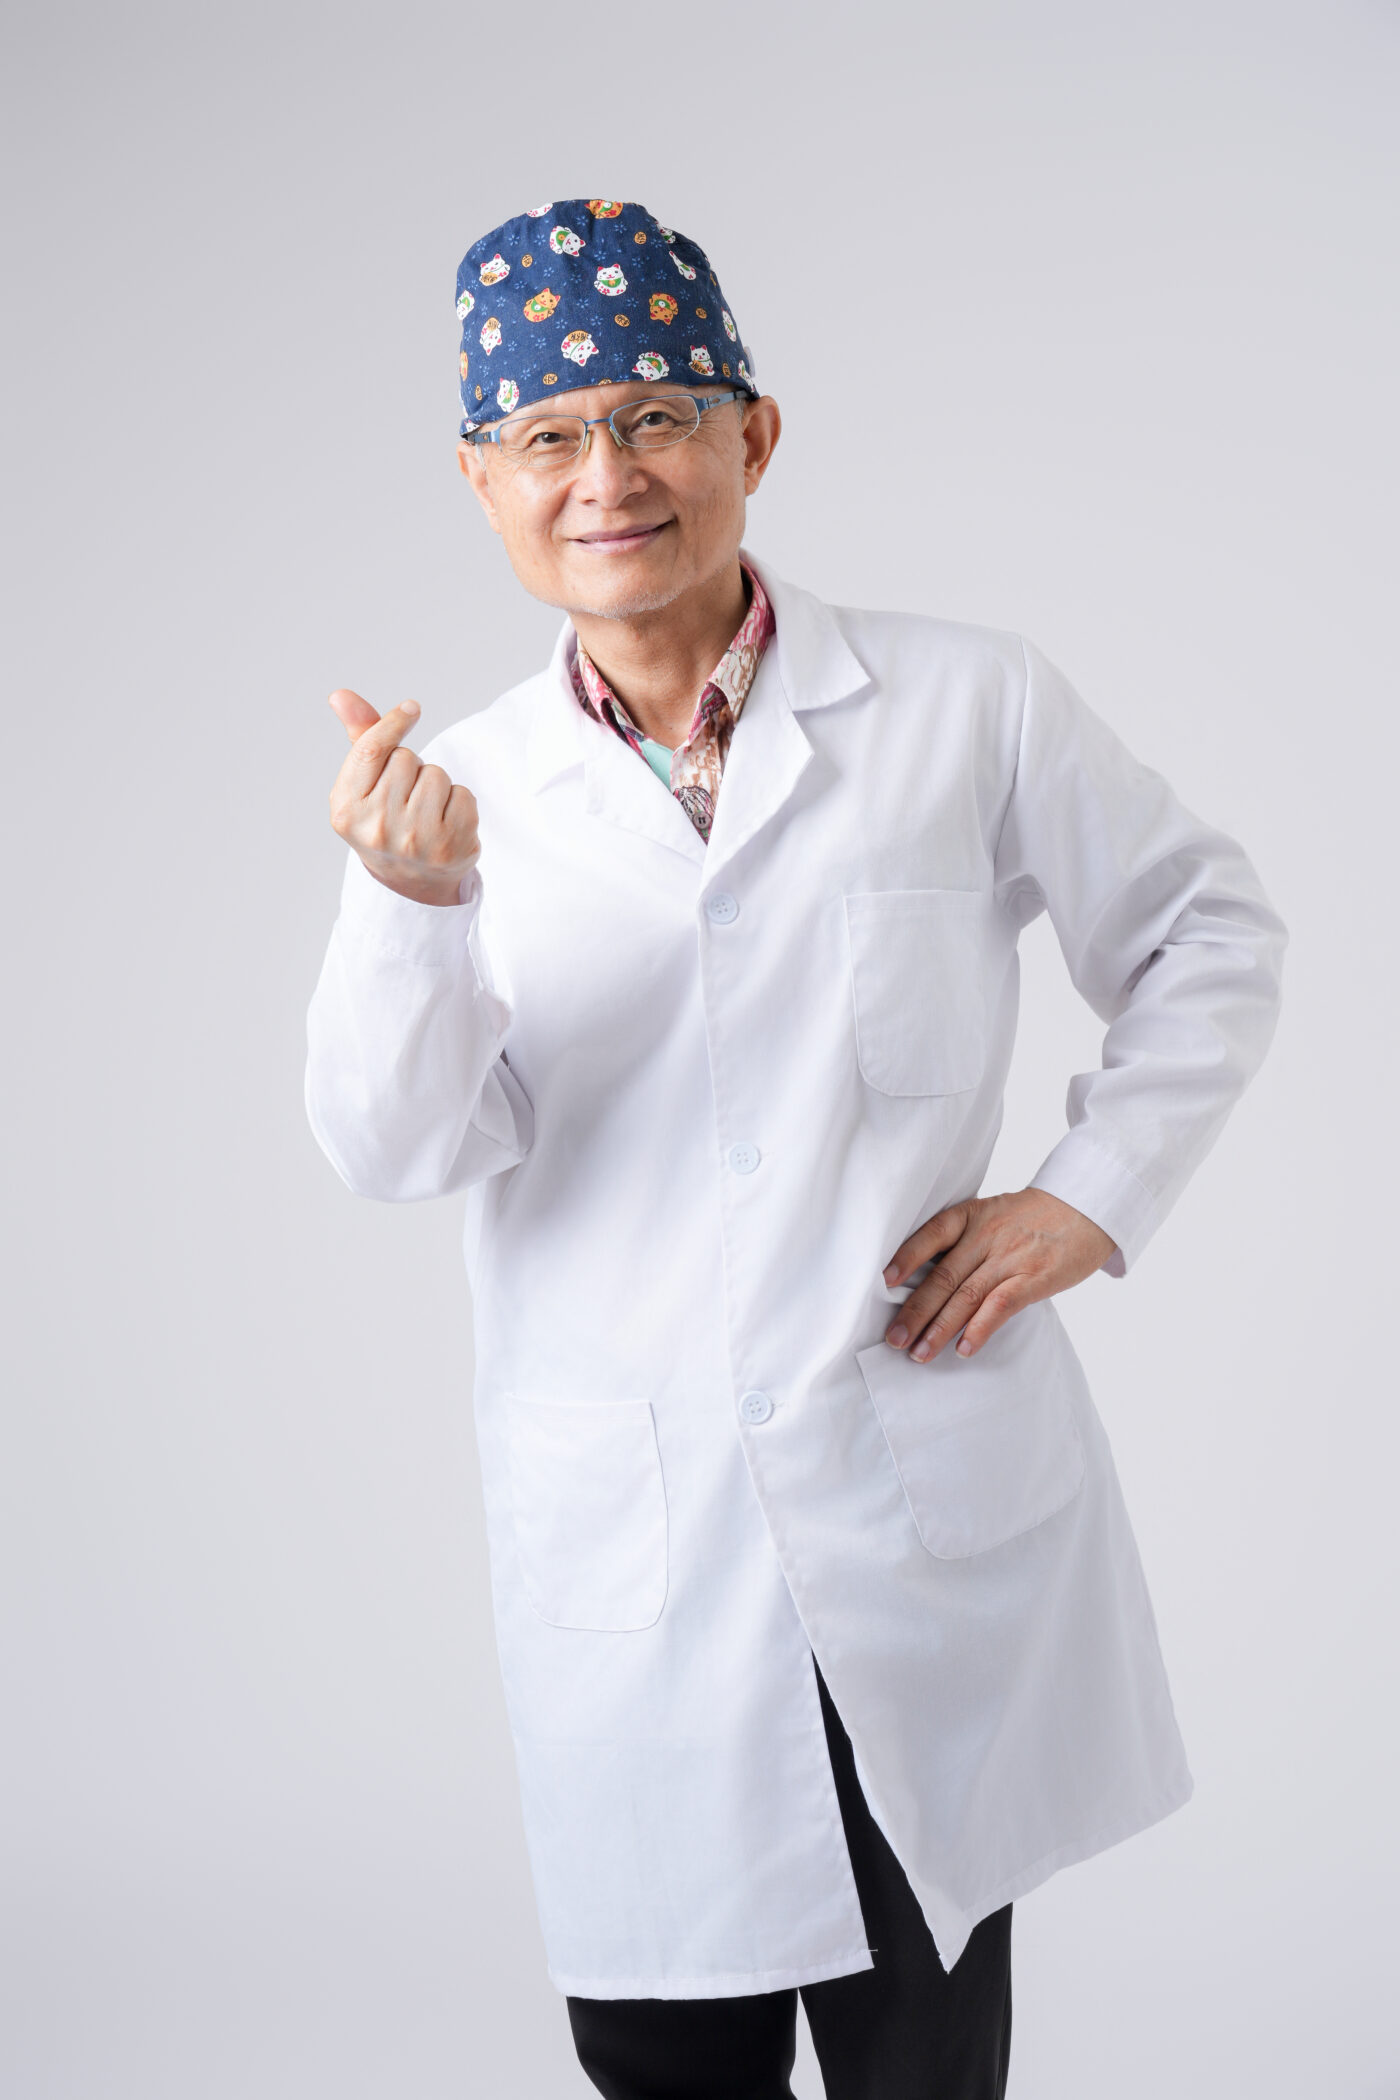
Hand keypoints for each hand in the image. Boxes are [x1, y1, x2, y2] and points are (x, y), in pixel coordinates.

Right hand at [327, 688, 479, 906]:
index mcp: (346, 810)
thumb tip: (340, 695)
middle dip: (410, 767)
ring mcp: (415, 841)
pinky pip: (463, 794)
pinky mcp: (451, 848)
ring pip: (437, 774)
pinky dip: (459, 802)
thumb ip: (360, 739)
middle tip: (404, 797)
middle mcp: (377, 828)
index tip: (412, 708)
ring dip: (436, 784)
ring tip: (424, 811)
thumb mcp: (363, 786)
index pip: (371, 750)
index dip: (393, 723)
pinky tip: (445, 823)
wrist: (411, 882)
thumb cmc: (384, 820)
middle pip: (406, 758)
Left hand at [881, 1189, 1116, 1361]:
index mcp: (971, 1216)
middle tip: (894, 1339)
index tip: (883, 1281)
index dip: (906, 1256)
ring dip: (940, 1329)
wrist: (1086, 1208)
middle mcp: (987, 1236)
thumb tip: (924, 1279)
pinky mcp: (1036, 1277)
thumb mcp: (992, 1214)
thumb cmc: (1033, 1217)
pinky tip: (964, 1348)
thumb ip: (962, 1241)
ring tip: (919, 1353)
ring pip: (967, 1296)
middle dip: (915, 1311)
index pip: (931, 1234)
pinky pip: (1001, 1305)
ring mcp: (1011, 1257)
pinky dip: (980, 1329)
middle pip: (943, 1276)